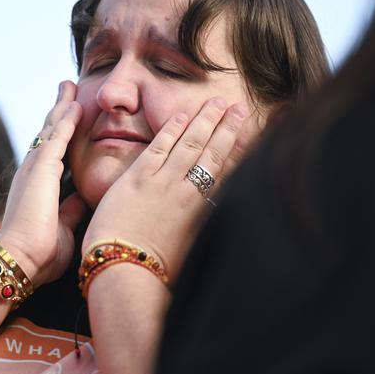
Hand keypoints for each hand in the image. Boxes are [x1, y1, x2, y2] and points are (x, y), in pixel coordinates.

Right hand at [0, 81, 85, 286]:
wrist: (20, 261)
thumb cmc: (40, 252)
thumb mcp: (63, 226)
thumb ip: (70, 210)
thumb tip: (81, 197)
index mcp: (38, 185)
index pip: (51, 151)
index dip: (60, 132)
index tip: (69, 116)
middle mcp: (33, 171)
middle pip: (48, 133)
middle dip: (59, 110)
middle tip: (66, 90)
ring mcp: (35, 168)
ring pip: (51, 129)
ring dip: (62, 107)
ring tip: (69, 87)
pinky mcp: (41, 169)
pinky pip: (56, 138)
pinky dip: (66, 120)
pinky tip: (75, 105)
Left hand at [82, 97, 249, 279]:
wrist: (124, 271)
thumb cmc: (156, 271)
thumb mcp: (191, 251)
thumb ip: (203, 228)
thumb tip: (217, 215)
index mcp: (201, 211)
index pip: (226, 172)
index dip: (239, 149)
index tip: (249, 132)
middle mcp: (187, 192)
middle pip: (212, 152)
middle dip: (227, 127)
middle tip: (239, 107)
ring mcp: (163, 181)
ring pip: (190, 143)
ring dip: (205, 120)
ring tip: (217, 102)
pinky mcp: (138, 178)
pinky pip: (160, 146)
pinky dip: (173, 129)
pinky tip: (183, 115)